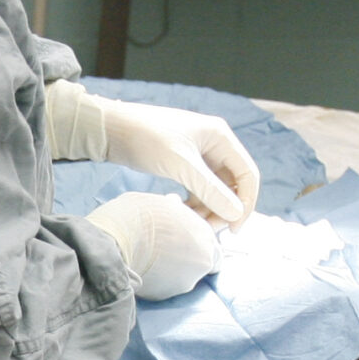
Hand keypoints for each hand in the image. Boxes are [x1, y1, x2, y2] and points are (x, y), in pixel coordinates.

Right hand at [87, 192, 220, 299]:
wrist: (112, 242)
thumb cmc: (136, 216)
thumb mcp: (159, 202)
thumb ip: (175, 209)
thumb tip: (175, 203)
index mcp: (205, 237)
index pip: (214, 250)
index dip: (198, 246)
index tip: (184, 242)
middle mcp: (201, 263)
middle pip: (198, 266)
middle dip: (185, 259)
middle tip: (164, 250)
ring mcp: (183, 283)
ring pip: (181, 278)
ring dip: (170, 271)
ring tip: (149, 258)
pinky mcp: (163, 297)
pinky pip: (163, 287)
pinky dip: (156, 280)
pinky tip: (141, 268)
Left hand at [93, 99, 259, 225]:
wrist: (110, 129)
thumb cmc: (146, 138)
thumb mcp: (180, 165)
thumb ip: (209, 189)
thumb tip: (236, 214)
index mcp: (221, 137)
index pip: (247, 174)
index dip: (245, 203)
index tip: (233, 229)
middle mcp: (214, 144)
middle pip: (232, 184)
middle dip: (224, 208)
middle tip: (208, 230)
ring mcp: (198, 154)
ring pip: (214, 189)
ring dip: (208, 208)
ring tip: (192, 224)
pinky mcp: (182, 163)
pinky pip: (198, 188)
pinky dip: (194, 203)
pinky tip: (181, 213)